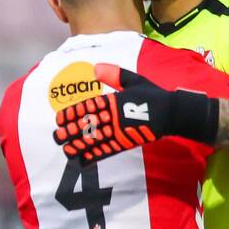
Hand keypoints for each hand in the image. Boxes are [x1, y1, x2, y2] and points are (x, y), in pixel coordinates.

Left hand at [53, 64, 215, 163]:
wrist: (171, 112)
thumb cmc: (152, 95)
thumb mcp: (133, 80)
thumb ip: (115, 74)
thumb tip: (96, 68)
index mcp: (114, 100)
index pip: (89, 107)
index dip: (73, 114)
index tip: (59, 118)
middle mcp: (115, 116)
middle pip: (89, 125)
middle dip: (72, 131)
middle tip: (56, 136)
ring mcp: (120, 131)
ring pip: (96, 139)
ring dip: (79, 145)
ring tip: (65, 149)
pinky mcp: (126, 143)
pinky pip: (108, 150)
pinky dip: (95, 156)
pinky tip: (83, 160)